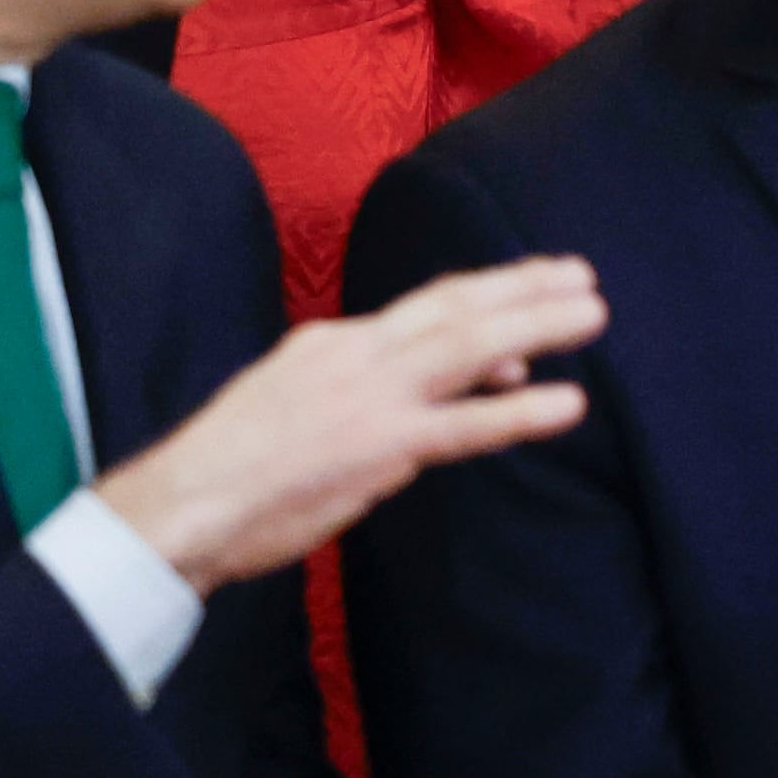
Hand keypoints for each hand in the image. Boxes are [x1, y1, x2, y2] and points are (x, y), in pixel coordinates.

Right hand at [95, 257, 601, 591]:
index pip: (423, 308)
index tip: (531, 290)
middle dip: (522, 287)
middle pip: (455, 306)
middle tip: (580, 274)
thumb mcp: (291, 403)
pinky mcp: (379, 447)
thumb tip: (410, 409)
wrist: (183, 503)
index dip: (482, 298)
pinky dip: (520, 411)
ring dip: (537, 325)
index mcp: (334, 342)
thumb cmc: (232, 468)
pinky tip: (568, 404)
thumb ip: (356, 395)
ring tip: (593, 313)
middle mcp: (357, 354)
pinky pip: (465, 426)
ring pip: (470, 346)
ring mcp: (371, 397)